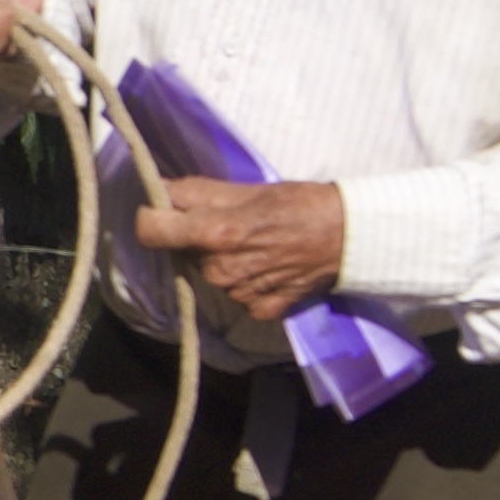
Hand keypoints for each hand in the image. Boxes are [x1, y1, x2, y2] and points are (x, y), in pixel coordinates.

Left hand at [135, 177, 347, 324]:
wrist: (348, 238)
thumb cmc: (300, 204)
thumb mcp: (247, 189)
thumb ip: (197, 192)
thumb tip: (157, 188)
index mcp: (215, 234)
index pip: (150, 231)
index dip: (151, 218)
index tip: (162, 211)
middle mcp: (220, 270)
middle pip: (184, 252)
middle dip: (198, 238)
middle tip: (232, 224)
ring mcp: (239, 295)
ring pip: (210, 274)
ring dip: (223, 260)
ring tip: (257, 244)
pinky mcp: (258, 311)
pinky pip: (236, 294)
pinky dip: (247, 281)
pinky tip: (269, 266)